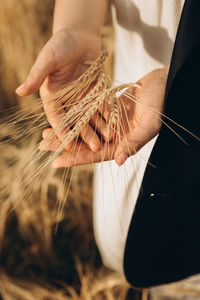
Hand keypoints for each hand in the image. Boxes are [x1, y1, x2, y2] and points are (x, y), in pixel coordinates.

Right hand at [16, 28, 102, 151]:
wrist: (79, 36)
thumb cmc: (60, 45)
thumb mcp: (48, 60)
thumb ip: (36, 76)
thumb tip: (19, 91)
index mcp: (53, 96)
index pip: (57, 118)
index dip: (63, 131)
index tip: (69, 144)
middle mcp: (68, 101)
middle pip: (76, 122)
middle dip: (85, 135)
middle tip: (94, 148)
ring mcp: (82, 98)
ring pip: (91, 117)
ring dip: (98, 129)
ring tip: (108, 141)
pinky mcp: (95, 92)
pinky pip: (102, 107)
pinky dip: (107, 116)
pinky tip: (115, 125)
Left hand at [39, 66, 168, 167]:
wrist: (163, 84)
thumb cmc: (160, 105)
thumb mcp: (149, 124)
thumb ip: (134, 142)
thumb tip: (119, 161)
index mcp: (122, 144)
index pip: (95, 155)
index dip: (75, 159)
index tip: (56, 162)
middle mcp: (114, 136)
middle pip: (85, 144)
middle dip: (64, 145)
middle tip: (43, 145)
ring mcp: (109, 123)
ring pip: (83, 130)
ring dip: (66, 131)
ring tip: (46, 132)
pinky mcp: (106, 110)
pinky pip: (87, 115)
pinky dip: (74, 116)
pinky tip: (61, 115)